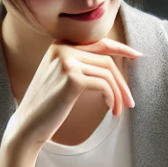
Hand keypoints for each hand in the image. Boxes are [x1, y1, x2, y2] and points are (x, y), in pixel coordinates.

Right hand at [10, 38, 141, 148]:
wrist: (29, 123)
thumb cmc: (48, 105)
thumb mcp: (62, 77)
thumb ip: (81, 65)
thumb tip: (113, 65)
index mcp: (60, 45)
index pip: (100, 43)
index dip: (122, 49)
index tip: (138, 55)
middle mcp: (63, 48)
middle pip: (107, 61)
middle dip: (122, 83)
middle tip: (130, 102)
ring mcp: (67, 61)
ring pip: (108, 74)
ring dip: (119, 94)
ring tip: (119, 109)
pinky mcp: (73, 78)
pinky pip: (104, 85)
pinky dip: (112, 98)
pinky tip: (110, 109)